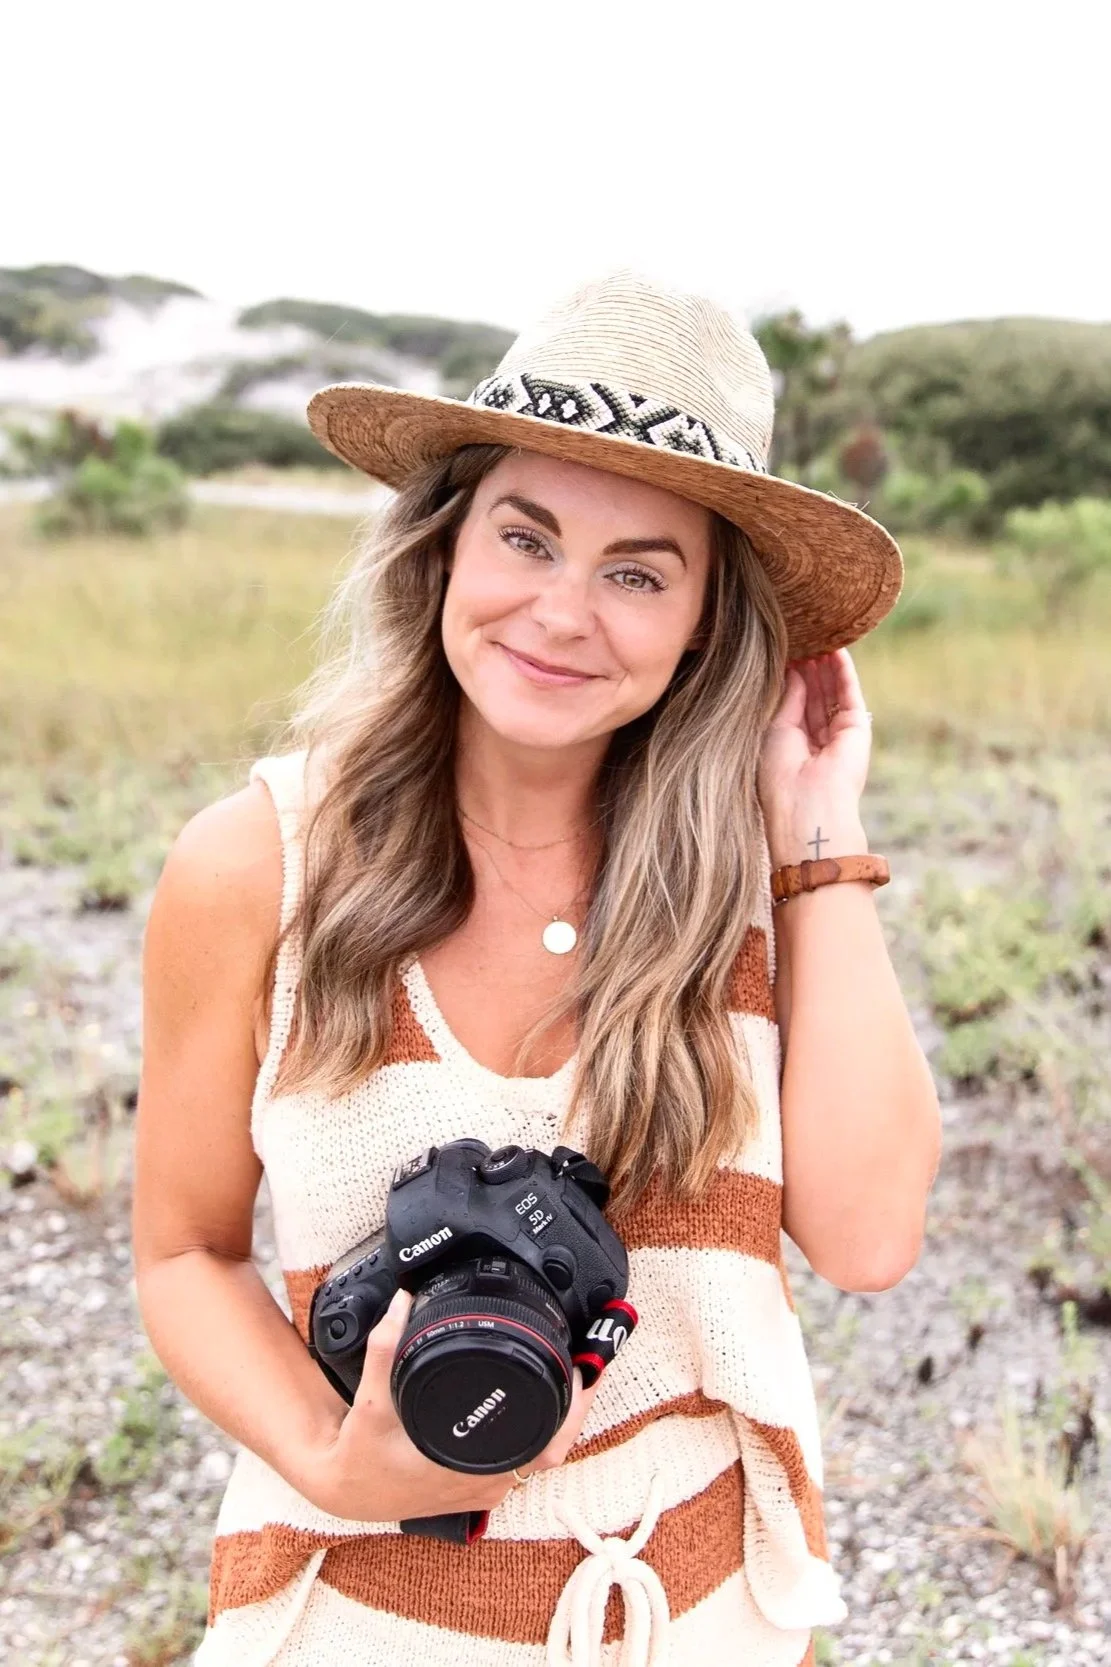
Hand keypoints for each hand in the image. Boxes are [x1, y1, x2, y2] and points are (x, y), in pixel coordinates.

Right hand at [303, 1288, 603, 1521]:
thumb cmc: (361, 1455)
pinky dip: (537, 1432)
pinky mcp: (476, 1487)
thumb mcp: (370, 1400)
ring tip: (570, 1374)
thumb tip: (402, 1301)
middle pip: (553, 1449)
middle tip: (586, 1363)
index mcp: (468, 1468)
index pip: (545, 1447)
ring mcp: (483, 1489)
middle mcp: (483, 1483)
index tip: (582, 1372)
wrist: (345, 1491)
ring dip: (559, 1420)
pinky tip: (540, 1402)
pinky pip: (521, 1461)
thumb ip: (385, 1349)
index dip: (573, 1411)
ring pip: (540, 1457)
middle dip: (576, 1406)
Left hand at [758, 648, 872, 864]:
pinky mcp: (856, 729)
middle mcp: (818, 741)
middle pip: (814, 695)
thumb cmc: (781, 776)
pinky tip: (837, 649)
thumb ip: (789, 700)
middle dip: (809, 668)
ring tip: (818, 635)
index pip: (795, 705)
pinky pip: (849, 694)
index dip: (791, 678)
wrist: (807, 806)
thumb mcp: (778, 730)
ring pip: (832, 692)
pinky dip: (843, 672)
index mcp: (794, 747)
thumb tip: (795, 672)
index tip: (785, 651)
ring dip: (825, 665)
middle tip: (802, 636)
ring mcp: (839, 735)